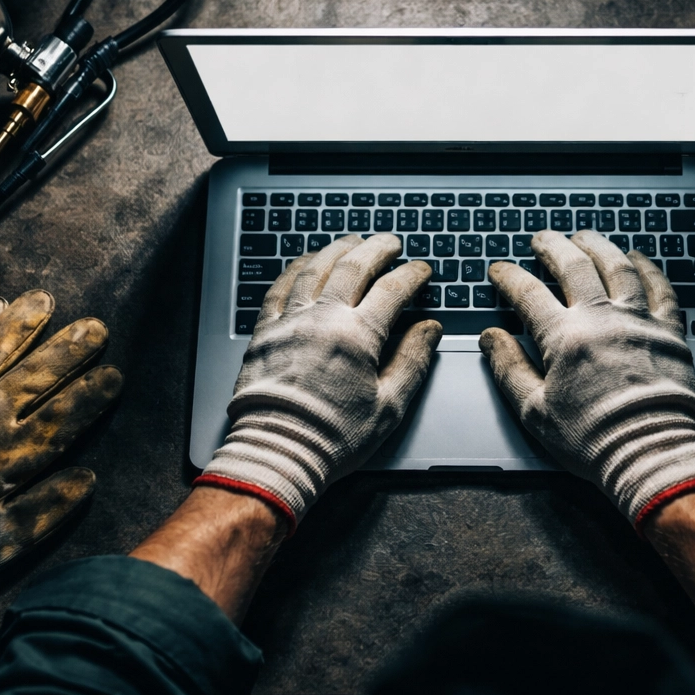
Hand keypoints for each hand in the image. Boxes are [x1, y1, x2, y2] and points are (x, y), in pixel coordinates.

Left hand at [0, 290, 122, 658]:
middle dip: (68, 348)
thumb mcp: (0, 546)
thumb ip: (45, 511)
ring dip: (10, 322)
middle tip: (94, 325)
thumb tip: (86, 479)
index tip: (115, 373)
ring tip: (34, 299)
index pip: (64, 414)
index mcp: (10, 454)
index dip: (93, 392)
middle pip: (34, 373)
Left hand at [196, 233, 442, 528]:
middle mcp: (323, 319)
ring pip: (314, 270)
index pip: (392, 290)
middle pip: (353, 268)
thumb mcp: (389, 406)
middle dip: (376, 249)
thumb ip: (413, 361)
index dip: (411, 275)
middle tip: (390, 242)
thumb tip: (430, 329)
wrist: (277, 452)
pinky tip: (303, 262)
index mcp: (359, 336)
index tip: (421, 269)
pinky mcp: (264, 333)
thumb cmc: (334, 437)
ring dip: (336, 250)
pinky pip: (278, 289)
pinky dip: (293, 269)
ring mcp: (290, 322)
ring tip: (350, 242)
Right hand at [482, 229, 694, 526]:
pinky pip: (660, 287)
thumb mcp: (535, 411)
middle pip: (573, 266)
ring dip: (598, 246)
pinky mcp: (669, 331)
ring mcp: (638, 320)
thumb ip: (508, 369)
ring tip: (584, 237)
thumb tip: (491, 338)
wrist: (650, 453)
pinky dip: (648, 267)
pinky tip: (638, 257)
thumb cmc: (593, 439)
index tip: (500, 269)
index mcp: (563, 338)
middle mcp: (600, 319)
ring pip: (617, 266)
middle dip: (552, 247)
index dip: (509, 276)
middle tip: (541, 239)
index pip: (528, 293)